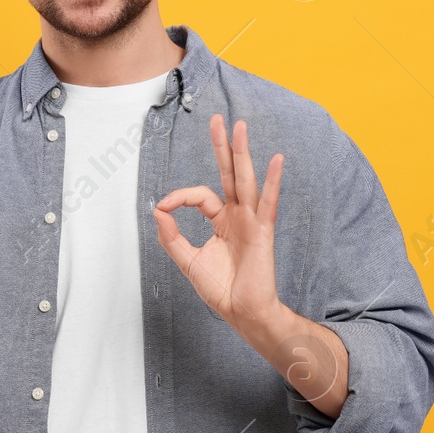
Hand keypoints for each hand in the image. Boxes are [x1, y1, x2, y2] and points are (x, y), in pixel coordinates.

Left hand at [152, 114, 284, 338]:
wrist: (243, 313)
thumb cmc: (221, 290)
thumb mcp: (187, 261)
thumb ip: (171, 237)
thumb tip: (158, 210)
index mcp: (221, 221)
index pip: (200, 196)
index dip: (179, 197)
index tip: (163, 207)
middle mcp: (237, 215)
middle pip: (228, 173)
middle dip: (222, 147)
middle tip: (217, 119)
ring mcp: (251, 221)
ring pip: (245, 180)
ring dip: (242, 152)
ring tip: (239, 126)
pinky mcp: (263, 231)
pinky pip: (268, 202)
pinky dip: (273, 180)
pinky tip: (276, 159)